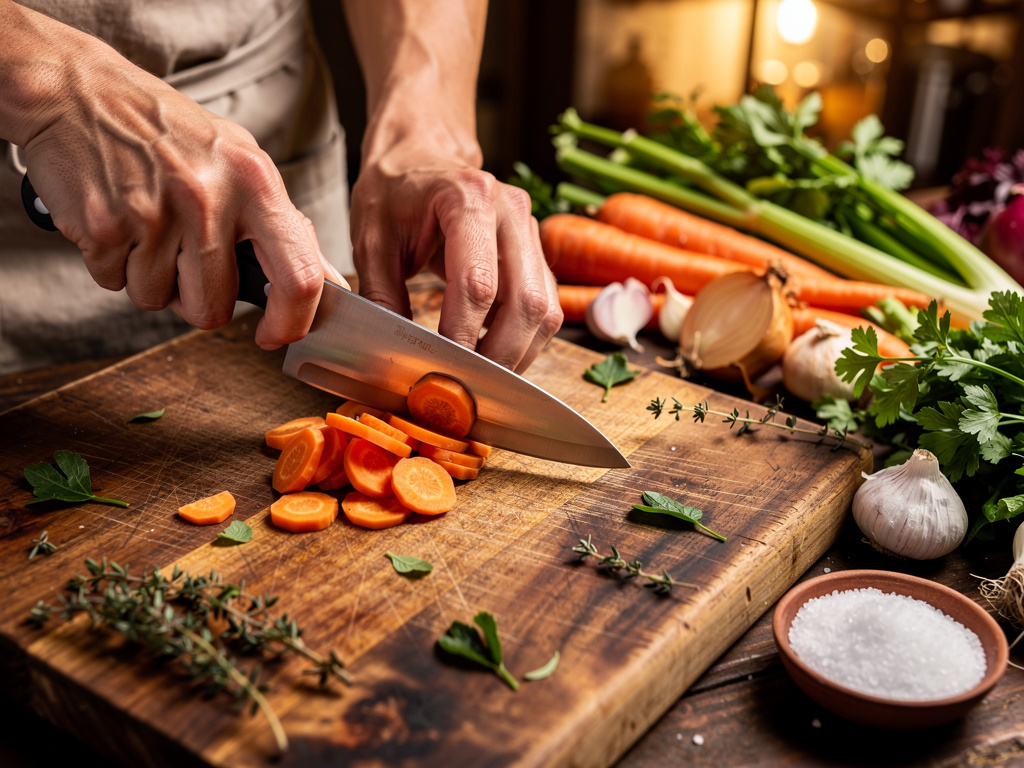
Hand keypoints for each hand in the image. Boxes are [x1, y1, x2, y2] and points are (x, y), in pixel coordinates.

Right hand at [6, 9, 340, 349]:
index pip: (298, 277)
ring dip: (149, 279)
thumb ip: (281, 223)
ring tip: (144, 227)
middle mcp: (210, 197)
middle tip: (183, 262)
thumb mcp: (240, 159)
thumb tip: (324, 279)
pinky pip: (113, 283)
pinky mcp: (104, 225)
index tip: (275, 335)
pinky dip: (110, 264)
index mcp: (255, 181)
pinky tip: (115, 220)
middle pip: (214, 307)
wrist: (76, 89)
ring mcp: (155, 213)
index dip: (292, 323)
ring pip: (158, 300)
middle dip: (197, 301)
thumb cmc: (166, 130)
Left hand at [349, 152, 562, 372]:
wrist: (419, 157)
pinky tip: (491, 355)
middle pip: (527, 302)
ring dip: (517, 355)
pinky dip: (523, 342)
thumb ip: (382, 297)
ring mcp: (531, 232)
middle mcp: (512, 212)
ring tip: (479, 379)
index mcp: (468, 197)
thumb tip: (395, 357)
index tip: (441, 370)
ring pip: (546, 312)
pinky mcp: (538, 255)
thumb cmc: (393, 194)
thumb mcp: (371, 241)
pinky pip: (546, 310)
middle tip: (465, 388)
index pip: (477, 283)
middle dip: (498, 356)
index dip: (462, 334)